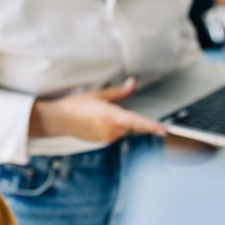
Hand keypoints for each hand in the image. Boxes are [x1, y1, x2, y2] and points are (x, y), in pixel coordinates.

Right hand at [31, 78, 165, 143]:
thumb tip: (133, 83)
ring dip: (120, 123)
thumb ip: (119, 92)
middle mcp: (111, 129)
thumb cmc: (77, 105)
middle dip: (130, 118)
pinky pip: (115, 134)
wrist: (60, 120)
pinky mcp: (103, 141)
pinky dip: (112, 128)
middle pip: (132, 126)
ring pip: (124, 130)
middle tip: (111, 109)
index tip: (164, 130)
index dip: (151, 126)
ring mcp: (107, 137)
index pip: (136, 122)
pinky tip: (97, 121)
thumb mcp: (99, 95)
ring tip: (100, 114)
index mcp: (111, 116)